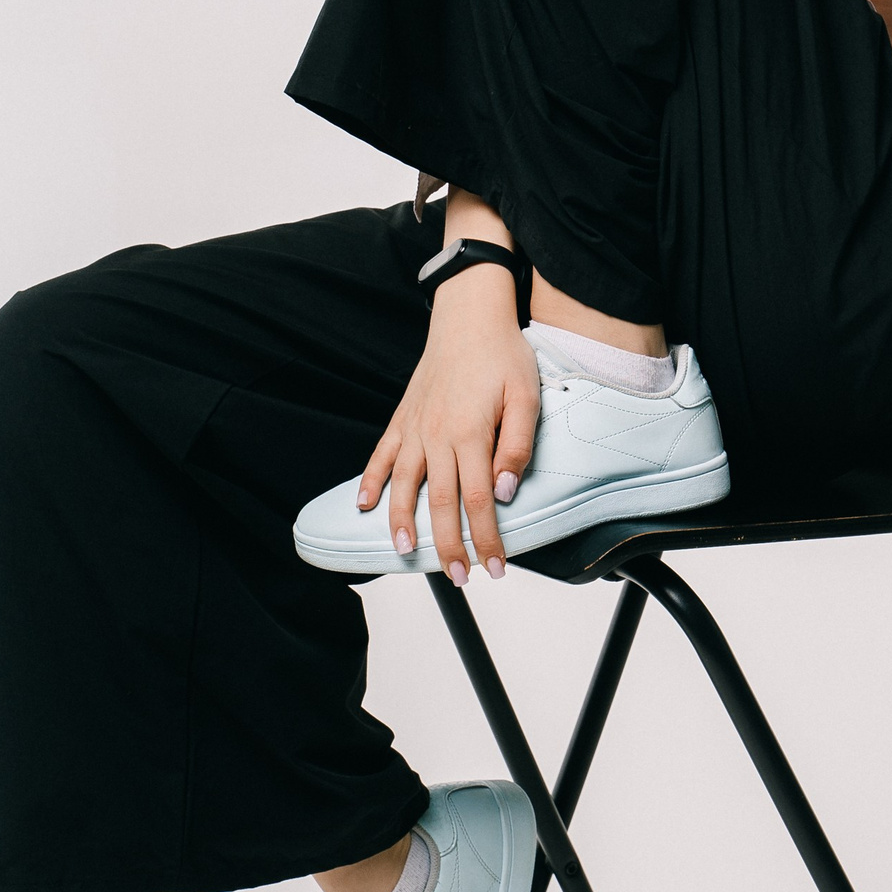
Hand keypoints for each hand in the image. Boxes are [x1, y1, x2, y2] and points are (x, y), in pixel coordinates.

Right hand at [358, 266, 540, 584]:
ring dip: (403, 522)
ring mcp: (415, 427)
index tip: (495, 568)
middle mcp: (437, 435)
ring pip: (405, 484)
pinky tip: (365, 505)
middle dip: (448, 544)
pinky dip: (371, 480)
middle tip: (457, 577)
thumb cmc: (504, 354)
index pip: (478, 501)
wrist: (470, 314)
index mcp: (471, 433)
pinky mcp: (403, 416)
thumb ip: (517, 447)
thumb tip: (502, 492)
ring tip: (404, 552)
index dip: (485, 538)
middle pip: (440, 502)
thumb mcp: (527, 396)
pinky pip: (382, 454)